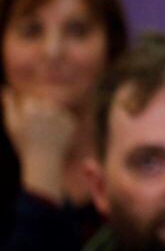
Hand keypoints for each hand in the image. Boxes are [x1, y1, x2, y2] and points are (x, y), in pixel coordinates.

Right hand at [3, 86, 76, 201]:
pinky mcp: (72, 122)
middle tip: (39, 129)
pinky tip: (56, 135)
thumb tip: (5, 88)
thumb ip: (8, 105)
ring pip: (57, 108)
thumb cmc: (24, 144)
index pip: (31, 99)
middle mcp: (47, 110)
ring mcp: (61, 116)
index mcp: (30, 109)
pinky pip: (67, 117)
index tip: (29, 123)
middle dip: (42, 111)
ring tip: (47, 132)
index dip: (29, 110)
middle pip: (45, 101)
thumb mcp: (12, 125)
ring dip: (53, 116)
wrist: (44, 161)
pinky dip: (63, 123)